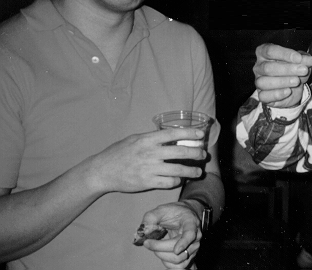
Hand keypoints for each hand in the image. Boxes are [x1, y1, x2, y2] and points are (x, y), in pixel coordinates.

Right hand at [86, 128, 206, 193]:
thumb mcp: (134, 139)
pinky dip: (177, 182)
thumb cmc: (118, 153)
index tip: (201, 135)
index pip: (173, 134)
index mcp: (147, 139)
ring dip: (191, 171)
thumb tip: (169, 136)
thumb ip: (151, 138)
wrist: (102, 171)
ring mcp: (149, 169)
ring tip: (198, 172)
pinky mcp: (147, 182)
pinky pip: (168, 183)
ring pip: (178, 170)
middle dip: (196, 154)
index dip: (189, 134)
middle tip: (203, 155)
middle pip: (180, 153)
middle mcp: (150, 153)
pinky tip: (179, 180)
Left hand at [140, 201, 201, 268]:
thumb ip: (150, 218)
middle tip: (147, 242)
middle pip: (179, 251)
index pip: (190, 234)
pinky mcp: (189, 256)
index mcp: (191, 222)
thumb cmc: (174, 212)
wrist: (185, 215)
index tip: (176, 250)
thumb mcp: (161, 209)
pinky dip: (168, 264)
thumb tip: (143, 232)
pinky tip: (162, 255)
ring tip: (155, 247)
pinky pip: (179, 267)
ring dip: (162, 257)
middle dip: (159, 249)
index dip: (184, 243)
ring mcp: (193, 248)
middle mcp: (195, 237)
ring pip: (178, 261)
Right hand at [253, 43, 311, 107]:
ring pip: (264, 82)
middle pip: (268, 67)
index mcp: (264, 52)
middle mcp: (258, 66)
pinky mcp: (261, 95)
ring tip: (296, 81)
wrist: (291, 88)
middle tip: (303, 70)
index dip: (285, 54)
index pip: (271, 50)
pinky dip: (276, 94)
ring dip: (282, 81)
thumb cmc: (294, 69)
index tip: (299, 58)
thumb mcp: (303, 62)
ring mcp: (258, 81)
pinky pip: (264, 96)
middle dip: (287, 69)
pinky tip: (288, 91)